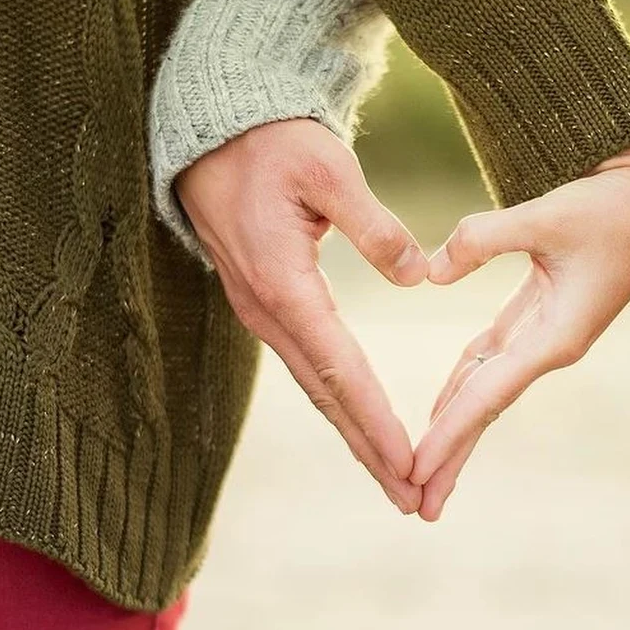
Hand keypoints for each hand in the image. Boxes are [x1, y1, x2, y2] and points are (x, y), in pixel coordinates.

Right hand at [176, 119, 427, 513]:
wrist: (211, 132)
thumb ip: (374, 225)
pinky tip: (359, 422)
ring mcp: (261, 311)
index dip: (376, 420)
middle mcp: (267, 310)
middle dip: (369, 450)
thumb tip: (418, 276)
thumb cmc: (271, 143)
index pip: (340, 368)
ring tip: (394, 477)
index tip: (410, 462)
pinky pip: (306, 365)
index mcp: (284, 283)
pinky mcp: (265, 303)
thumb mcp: (327, 169)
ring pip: (315, 387)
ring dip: (354, 434)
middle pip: (326, 396)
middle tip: (412, 498)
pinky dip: (337, 401)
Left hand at [412, 130, 629, 520]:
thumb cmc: (612, 204)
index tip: (414, 472)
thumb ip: (483, 240)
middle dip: (450, 456)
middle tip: (414, 504)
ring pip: (486, 389)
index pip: (487, 396)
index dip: (448, 435)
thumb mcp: (547, 215)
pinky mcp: (540, 314)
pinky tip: (441, 406)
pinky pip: (492, 360)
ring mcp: (546, 334)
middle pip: (485, 409)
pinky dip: (463, 383)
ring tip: (422, 470)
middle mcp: (550, 346)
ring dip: (454, 428)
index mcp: (556, 336)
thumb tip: (429, 273)